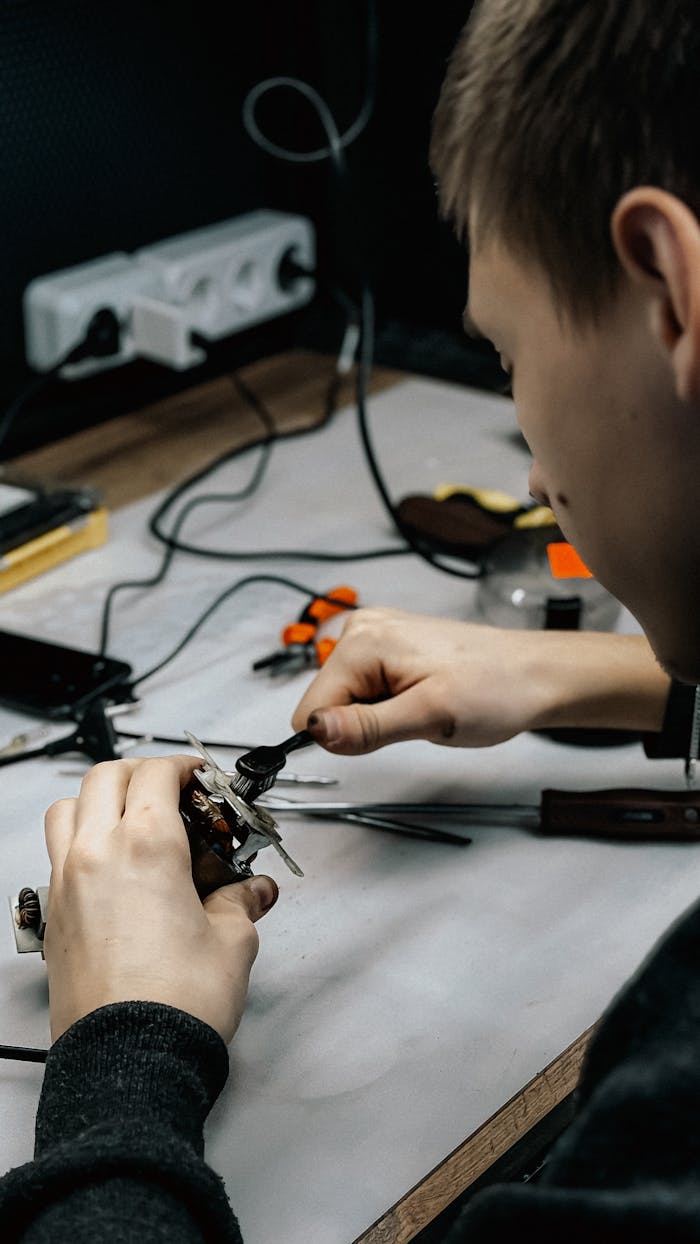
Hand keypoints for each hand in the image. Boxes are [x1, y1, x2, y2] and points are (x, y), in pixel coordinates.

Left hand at [43, 755, 278, 1043]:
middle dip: (141, 774)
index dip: (184, 768)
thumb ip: (240, 902)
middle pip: (105, 777)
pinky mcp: (52, 917)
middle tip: (173, 794)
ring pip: (67, 809)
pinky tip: (114, 871)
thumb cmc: (175, 1006)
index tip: (202, 780)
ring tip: (132, 822)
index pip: (156, 773)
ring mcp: (66, 884)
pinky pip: (57, 855)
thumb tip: (250, 891)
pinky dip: (80, 843)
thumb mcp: (231, 942)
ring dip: (99, 801)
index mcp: (145, 846)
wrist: (129, 1063)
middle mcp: (96, 855)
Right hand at [291, 607, 668, 753]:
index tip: (388, 732)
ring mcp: (375, 636)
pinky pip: (366, 690)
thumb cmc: (495, 690)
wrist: (535, 675)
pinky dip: (389, 705)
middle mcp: (362, 630)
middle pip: (327, 703)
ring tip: (422, 706)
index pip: (312, 709)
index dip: (344, 735)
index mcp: (363, 641)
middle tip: (413, 717)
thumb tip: (314, 731)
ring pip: (346, 700)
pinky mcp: (389, 648)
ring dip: (378, 716)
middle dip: (363, 724)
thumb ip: (367, 727)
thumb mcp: (430, 716)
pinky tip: (421, 697)